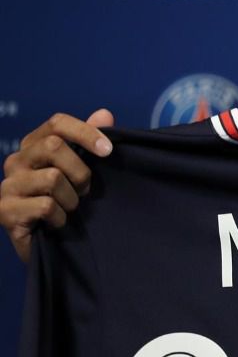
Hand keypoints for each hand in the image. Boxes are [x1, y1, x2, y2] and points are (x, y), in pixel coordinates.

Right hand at [0, 110, 113, 261]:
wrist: (52, 244)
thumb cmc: (68, 200)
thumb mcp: (83, 169)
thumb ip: (92, 140)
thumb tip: (104, 113)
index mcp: (33, 145)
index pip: (57, 123)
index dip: (85, 132)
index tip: (108, 151)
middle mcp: (15, 161)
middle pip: (54, 146)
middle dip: (81, 171)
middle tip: (85, 191)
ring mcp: (7, 185)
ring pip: (52, 177)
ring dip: (72, 198)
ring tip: (69, 208)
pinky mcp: (4, 211)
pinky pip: (45, 206)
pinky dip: (61, 217)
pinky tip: (58, 223)